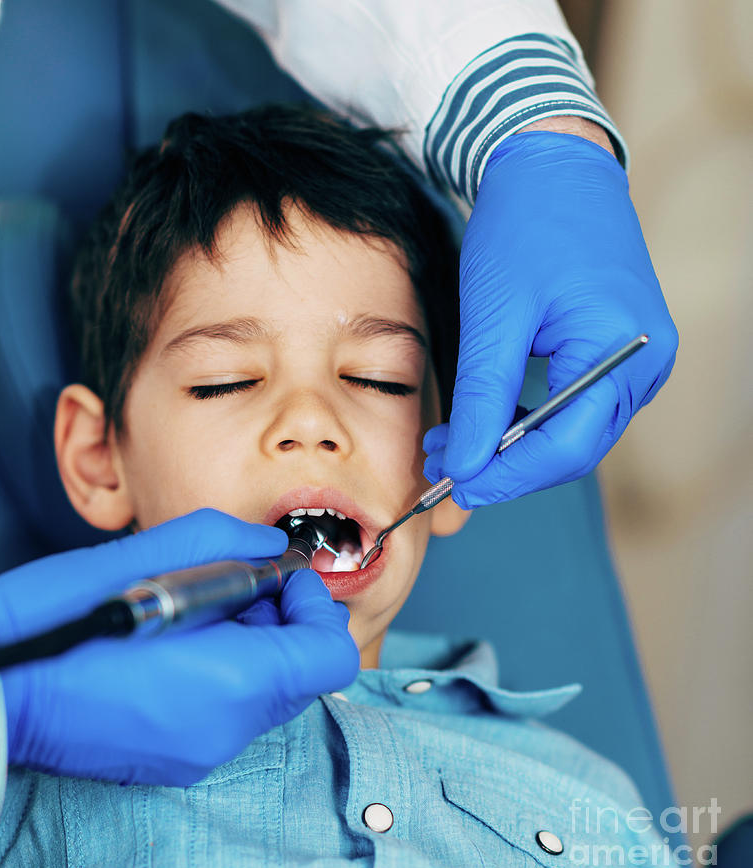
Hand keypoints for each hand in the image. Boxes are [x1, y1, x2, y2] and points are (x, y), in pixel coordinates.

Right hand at [0, 509, 358, 784]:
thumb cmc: (55, 618)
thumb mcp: (143, 555)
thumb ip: (223, 543)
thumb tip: (267, 547)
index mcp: (228, 679)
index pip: (327, 653)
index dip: (316, 605)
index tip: (282, 576)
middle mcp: (225, 726)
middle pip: (301, 674)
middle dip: (284, 621)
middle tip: (240, 586)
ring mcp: (199, 751)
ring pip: (267, 694)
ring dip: (253, 646)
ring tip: (198, 612)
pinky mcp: (174, 759)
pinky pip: (229, 714)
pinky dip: (224, 674)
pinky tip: (176, 645)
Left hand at [423, 131, 677, 507]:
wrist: (551, 164)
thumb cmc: (525, 225)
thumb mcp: (495, 317)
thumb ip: (483, 399)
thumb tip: (467, 467)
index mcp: (624, 352)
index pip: (569, 446)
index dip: (509, 476)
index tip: (456, 484)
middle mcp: (643, 364)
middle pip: (573, 447)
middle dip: (505, 465)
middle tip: (444, 466)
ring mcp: (633, 358)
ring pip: (571, 432)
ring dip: (510, 446)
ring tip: (450, 443)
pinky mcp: (612, 350)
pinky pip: (572, 406)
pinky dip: (526, 420)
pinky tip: (483, 418)